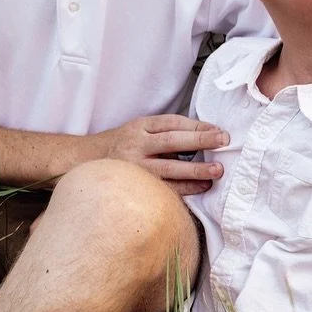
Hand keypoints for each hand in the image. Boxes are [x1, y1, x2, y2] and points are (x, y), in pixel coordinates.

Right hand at [93, 115, 226, 194]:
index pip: (172, 123)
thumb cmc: (122, 144)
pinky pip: (162, 188)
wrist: (88, 161)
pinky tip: (201, 187)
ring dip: (195, 170)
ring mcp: (134, 167)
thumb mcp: (139, 128)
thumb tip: (203, 136)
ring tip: (217, 171)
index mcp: (140, 126)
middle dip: (200, 140)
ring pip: (168, 168)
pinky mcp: (135, 186)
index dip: (197, 126)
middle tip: (223, 141)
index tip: (218, 131)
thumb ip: (165, 131)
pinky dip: (184, 189)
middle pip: (171, 141)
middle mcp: (136, 145)